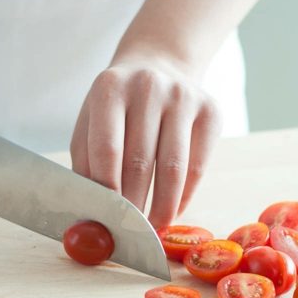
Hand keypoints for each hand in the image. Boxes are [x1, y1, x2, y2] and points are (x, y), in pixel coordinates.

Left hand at [70, 56, 220, 227]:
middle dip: (133, 205)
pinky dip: (184, 196)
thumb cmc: (117, 108)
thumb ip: (86, 164)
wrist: (159, 64)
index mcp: (110, 88)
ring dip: (162, 207)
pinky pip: (198, 165)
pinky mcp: (211, 111)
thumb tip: (90, 215)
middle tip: (129, 232)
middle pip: (140, 161)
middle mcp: (148, 86)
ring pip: (173, 167)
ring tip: (153, 228)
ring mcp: (183, 96)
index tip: (106, 219)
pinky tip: (174, 211)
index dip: (107, 190)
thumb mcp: (90, 124)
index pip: (107, 149)